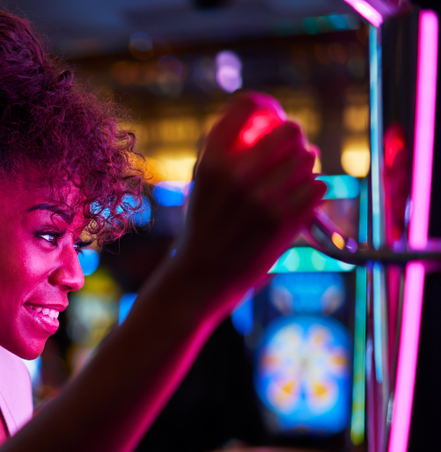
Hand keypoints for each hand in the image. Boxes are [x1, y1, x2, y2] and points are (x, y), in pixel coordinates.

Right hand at [173, 92, 325, 315]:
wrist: (199, 278)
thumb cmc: (203, 228)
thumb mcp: (202, 184)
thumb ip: (226, 152)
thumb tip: (265, 116)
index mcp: (211, 162)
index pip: (247, 107)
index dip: (263, 106)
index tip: (269, 114)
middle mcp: (236, 177)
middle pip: (288, 129)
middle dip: (294, 137)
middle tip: (292, 148)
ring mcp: (262, 200)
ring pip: (308, 158)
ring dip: (306, 166)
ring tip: (294, 178)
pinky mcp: (284, 222)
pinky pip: (318, 187)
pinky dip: (313, 192)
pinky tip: (299, 201)